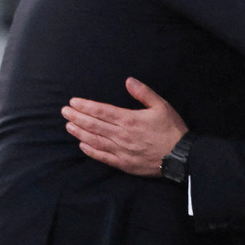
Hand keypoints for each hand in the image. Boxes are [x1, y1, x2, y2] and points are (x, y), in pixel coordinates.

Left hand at [61, 77, 188, 176]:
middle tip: (64, 112)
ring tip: (68, 126)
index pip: (101, 111)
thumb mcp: (162, 106)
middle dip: (77, 117)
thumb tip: (128, 81)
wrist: (180, 156)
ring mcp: (121, 150)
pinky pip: (102, 157)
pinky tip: (82, 145)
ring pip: (94, 140)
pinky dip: (90, 150)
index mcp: (129, 119)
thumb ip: (143, 93)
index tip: (73, 102)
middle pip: (93, 125)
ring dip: (79, 132)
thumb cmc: (172, 129)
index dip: (85, 106)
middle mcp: (121, 135)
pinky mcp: (123, 163)